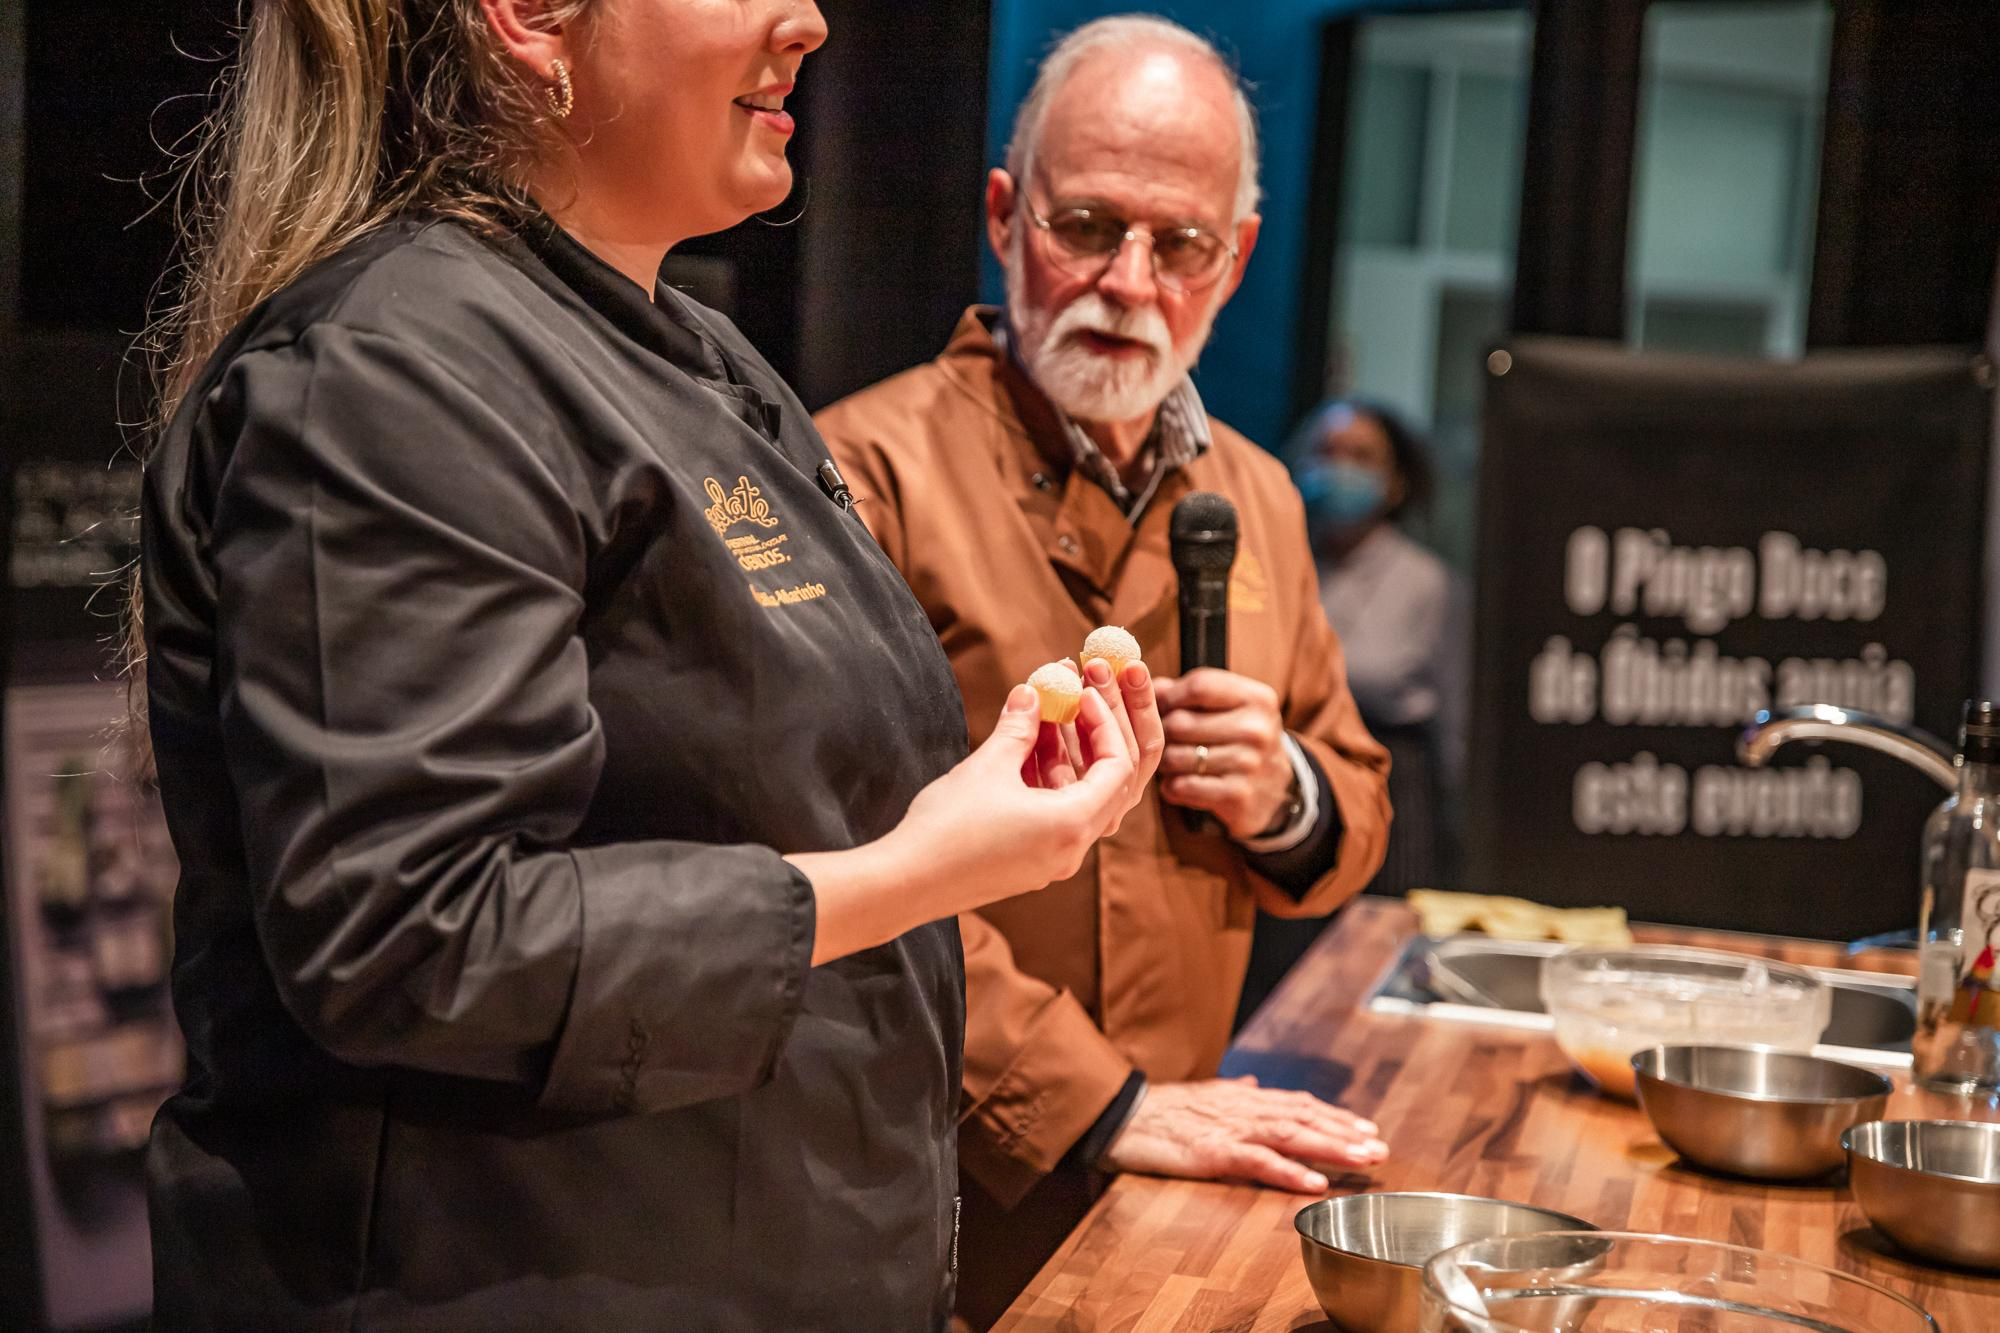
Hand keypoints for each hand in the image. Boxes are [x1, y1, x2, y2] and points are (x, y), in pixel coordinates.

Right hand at [885, 682, 1135, 918]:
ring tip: (1038, 720)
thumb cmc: (948, 827)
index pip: (1117, 767)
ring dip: (1063, 760)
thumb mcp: (988, 766)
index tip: (1082, 696)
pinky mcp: (1030, 865)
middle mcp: (1072, 849)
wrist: (907, 883)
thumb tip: (1033, 693)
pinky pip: (1054, 818)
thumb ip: (1018, 726)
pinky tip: (1020, 755)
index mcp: (1072, 824)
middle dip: (1090, 740)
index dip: (1105, 724)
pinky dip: (1047, 785)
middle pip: (1105, 786)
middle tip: (1072, 704)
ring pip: (1076, 801)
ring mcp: (1051, 861)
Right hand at [1099, 1076, 1388, 1191]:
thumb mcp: (1202, 1096)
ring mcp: (1230, 1129)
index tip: (1365, 1128)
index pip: (1298, 1104)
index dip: (1334, 1116)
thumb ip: (1234, 1092)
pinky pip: (1258, 1162)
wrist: (1118, 1114)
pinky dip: (1289, 1171)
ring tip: (1363, 1159)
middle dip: (1345, 1132)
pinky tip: (1315, 1183)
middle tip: (1380, 1147)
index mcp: (1242, 1098)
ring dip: (1331, 1147)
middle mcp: (1243, 1108)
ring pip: (1291, 1134)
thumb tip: (1257, 1085)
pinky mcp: (1213, 1151)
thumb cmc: (1158, 1111)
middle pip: (1304, 1117)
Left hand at [1153, 669, 1294, 839]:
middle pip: (1180, 722)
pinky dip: (1171, 787)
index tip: (1161, 707)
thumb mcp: (1229, 708)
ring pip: (1175, 757)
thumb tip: (1148, 682)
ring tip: (1173, 762)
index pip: (1198, 686)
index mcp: (1257, 699)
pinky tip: (1181, 783)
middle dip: (1162, 733)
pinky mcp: (1237, 795)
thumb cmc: (1240, 740)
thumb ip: (1189, 691)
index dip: (1169, 696)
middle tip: (1164, 740)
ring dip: (1164, 763)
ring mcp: (1249, 764)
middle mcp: (1257, 729)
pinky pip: (1180, 786)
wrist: (1275, 790)